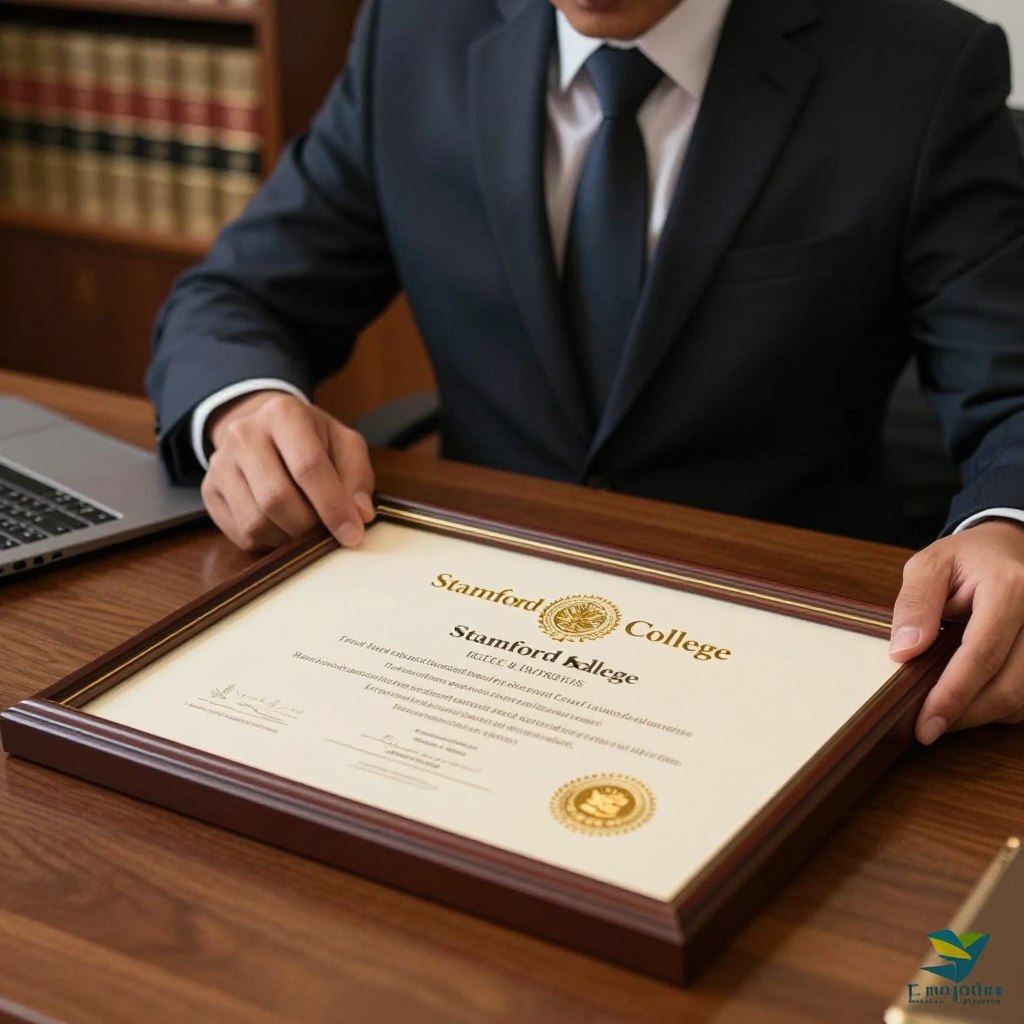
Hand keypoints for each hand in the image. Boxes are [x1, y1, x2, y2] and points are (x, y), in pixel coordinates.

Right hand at [201, 391, 374, 550]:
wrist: (265, 429)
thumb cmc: (312, 439)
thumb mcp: (344, 444)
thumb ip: (357, 476)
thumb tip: (360, 514)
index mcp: (284, 414)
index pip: (308, 468)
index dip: (333, 507)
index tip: (352, 535)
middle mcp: (244, 434)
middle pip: (277, 499)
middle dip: (309, 527)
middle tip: (328, 534)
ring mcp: (220, 463)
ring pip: (256, 522)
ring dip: (290, 538)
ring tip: (307, 528)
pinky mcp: (209, 491)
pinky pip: (241, 534)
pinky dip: (270, 541)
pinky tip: (284, 527)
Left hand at [890, 519, 1023, 743]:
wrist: (1008, 550)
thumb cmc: (967, 558)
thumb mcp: (929, 566)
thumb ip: (914, 604)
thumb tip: (904, 652)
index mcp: (1010, 588)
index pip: (982, 654)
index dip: (952, 694)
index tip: (925, 724)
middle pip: (1008, 686)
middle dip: (964, 713)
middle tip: (926, 725)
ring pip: (1021, 698)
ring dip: (979, 713)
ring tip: (942, 709)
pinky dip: (996, 705)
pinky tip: (968, 698)